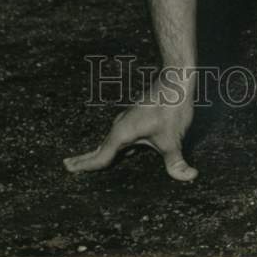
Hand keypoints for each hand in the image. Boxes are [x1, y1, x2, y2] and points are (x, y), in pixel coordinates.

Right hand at [63, 77, 196, 182]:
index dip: (85, 165)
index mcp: (122, 133)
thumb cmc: (171, 107)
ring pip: (110, 142)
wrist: (175, 80)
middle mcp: (121, 126)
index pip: (101, 156)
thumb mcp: (173, 139)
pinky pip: (120, 137)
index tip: (67, 168)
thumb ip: (177, 162)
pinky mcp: (136, 119)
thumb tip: (190, 177)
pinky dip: (113, 146)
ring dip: (98, 152)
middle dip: (84, 159)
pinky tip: (120, 152)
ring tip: (86, 162)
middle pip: (100, 148)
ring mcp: (128, 121)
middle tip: (67, 165)